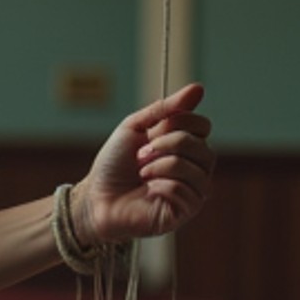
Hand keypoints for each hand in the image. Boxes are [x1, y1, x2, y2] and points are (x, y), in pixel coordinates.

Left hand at [74, 83, 213, 246]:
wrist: (95, 197)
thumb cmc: (114, 165)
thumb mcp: (135, 127)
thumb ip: (166, 109)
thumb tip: (198, 88)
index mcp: (185, 147)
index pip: (203, 126)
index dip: (181, 122)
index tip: (153, 131)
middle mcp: (194, 169)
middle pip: (204, 146)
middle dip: (169, 144)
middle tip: (141, 154)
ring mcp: (192, 191)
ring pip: (198, 169)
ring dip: (163, 164)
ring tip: (141, 172)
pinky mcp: (185, 212)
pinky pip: (186, 190)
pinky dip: (162, 184)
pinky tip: (148, 190)